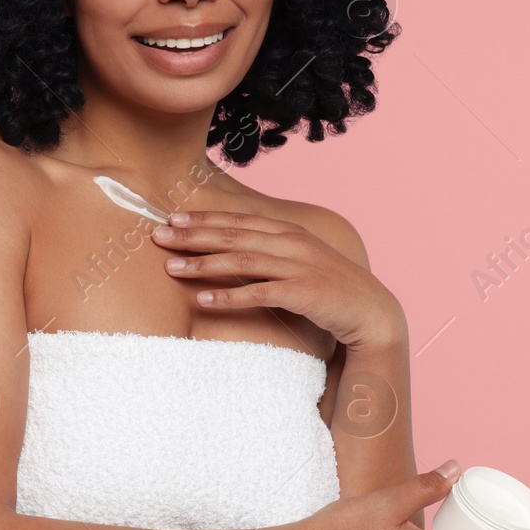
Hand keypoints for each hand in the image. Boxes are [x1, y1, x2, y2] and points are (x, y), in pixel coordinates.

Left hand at [151, 209, 405, 351]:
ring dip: (203, 263)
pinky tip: (202, 300)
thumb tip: (234, 249)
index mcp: (288, 231)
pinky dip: (229, 296)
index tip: (171, 218)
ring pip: (241, 260)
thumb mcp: (300, 260)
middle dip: (193, 235)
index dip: (204, 218)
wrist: (372, 311)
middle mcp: (291, 243)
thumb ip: (271, 251)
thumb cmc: (330, 288)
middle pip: (233, 234)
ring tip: (171, 268)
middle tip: (157, 236)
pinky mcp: (303, 293)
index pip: (238, 220)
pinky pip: (258, 293)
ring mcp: (298, 266)